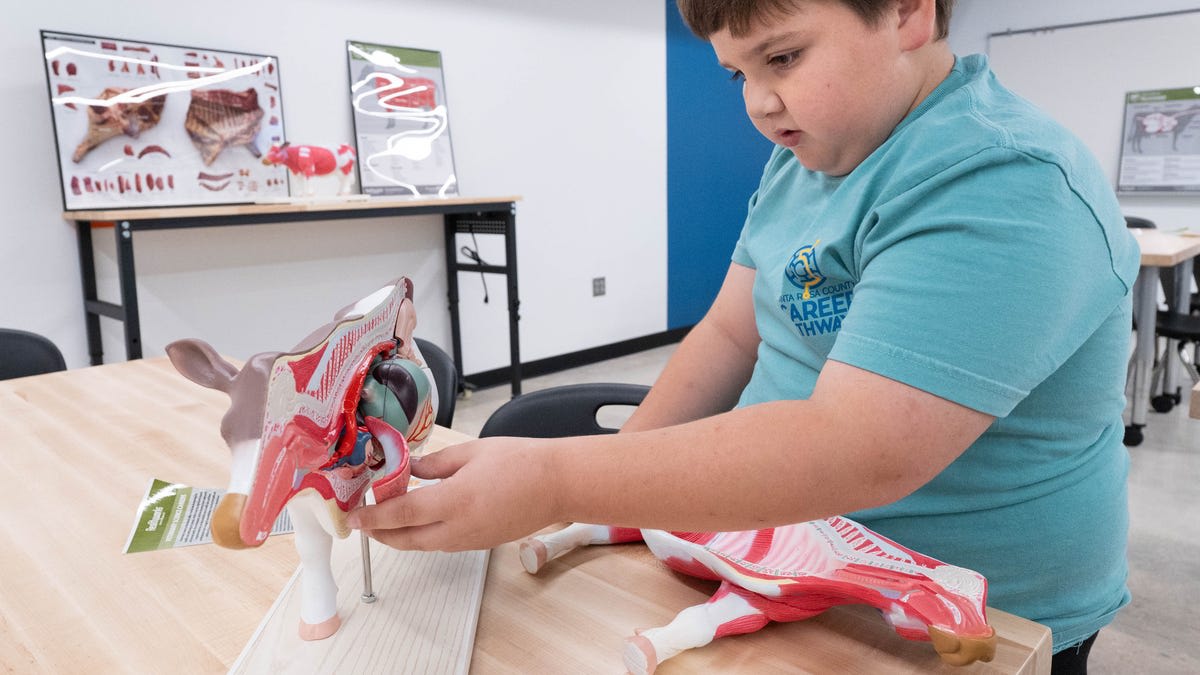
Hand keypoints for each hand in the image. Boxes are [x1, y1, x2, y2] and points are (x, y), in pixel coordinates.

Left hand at [346, 436, 558, 551]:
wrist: (558, 485)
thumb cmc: (521, 462)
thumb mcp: (471, 452)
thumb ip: (435, 464)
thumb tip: (409, 470)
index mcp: (454, 501)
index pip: (401, 515)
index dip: (373, 517)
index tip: (353, 517)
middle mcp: (459, 528)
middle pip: (406, 540)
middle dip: (380, 533)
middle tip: (363, 522)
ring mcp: (470, 540)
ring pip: (423, 546)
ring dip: (400, 536)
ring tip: (386, 520)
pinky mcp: (480, 544)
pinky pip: (442, 544)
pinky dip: (423, 536)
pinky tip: (420, 520)